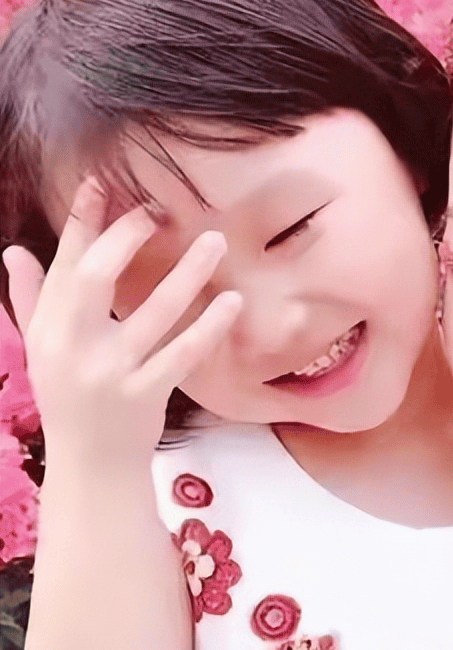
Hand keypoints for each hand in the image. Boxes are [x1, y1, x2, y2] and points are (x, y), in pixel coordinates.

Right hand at [3, 178, 241, 469]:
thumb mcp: (42, 348)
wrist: (91, 466)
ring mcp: (113, 372)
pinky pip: (183, 353)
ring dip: (186, 273)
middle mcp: (75, 346)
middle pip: (95, 278)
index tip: (101, 183)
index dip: (83, 220)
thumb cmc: (68, 398)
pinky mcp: (147, 394)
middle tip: (158, 210)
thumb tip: (15, 250)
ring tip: (214, 241)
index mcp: (49, 328)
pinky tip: (233, 302)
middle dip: (125, 238)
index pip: (65, 263)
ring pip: (152, 313)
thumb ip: (33, 298)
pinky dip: (209, 326)